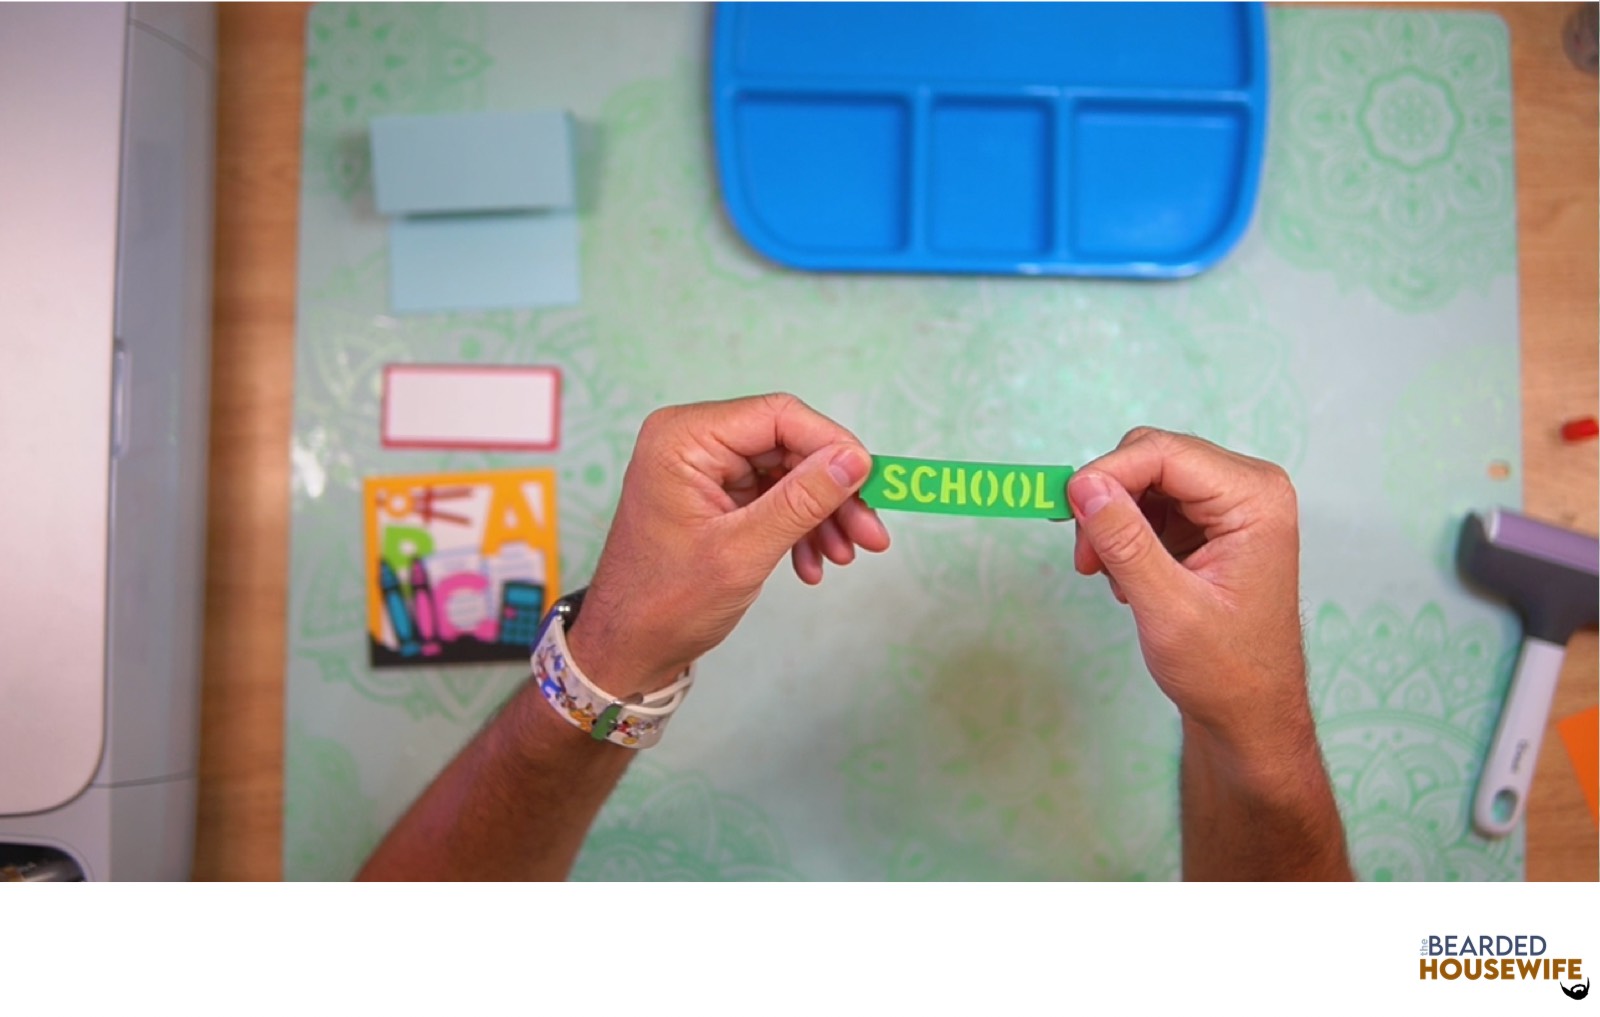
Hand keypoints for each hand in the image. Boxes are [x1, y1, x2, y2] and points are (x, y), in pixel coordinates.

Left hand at [567, 393, 889, 696]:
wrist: (628, 647)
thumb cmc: (665, 602)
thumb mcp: (743, 551)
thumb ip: (803, 500)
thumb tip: (856, 460)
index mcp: (685, 437)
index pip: (779, 415)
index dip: (833, 445)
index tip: (872, 482)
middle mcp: (692, 441)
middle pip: (788, 444)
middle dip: (833, 490)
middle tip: (870, 532)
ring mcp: (704, 468)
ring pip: (787, 473)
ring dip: (821, 514)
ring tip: (845, 555)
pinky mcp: (715, 493)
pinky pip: (772, 496)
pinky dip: (798, 527)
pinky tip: (812, 564)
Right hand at [1066, 428, 1308, 762]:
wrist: (1249, 711)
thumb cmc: (1224, 670)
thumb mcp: (1168, 607)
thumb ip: (1125, 541)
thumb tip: (1082, 485)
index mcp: (1255, 499)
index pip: (1163, 453)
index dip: (1106, 474)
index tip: (1064, 510)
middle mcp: (1248, 488)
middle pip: (1151, 457)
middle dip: (1108, 500)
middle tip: (1086, 558)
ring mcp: (1229, 503)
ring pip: (1143, 477)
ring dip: (1112, 520)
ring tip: (1110, 576)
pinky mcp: (1209, 520)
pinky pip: (1150, 502)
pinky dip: (1125, 533)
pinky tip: (1127, 577)